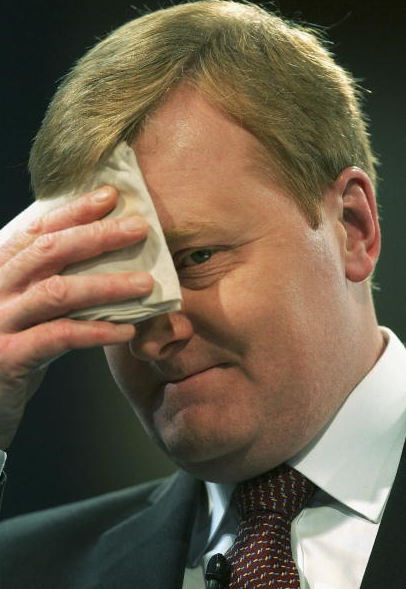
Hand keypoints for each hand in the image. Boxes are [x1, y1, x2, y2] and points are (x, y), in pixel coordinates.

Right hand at [0, 186, 152, 448]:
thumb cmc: (9, 348)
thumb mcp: (25, 310)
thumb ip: (50, 284)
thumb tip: (106, 264)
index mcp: (0, 271)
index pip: (36, 231)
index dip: (73, 211)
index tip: (110, 197)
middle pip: (48, 252)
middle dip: (97, 236)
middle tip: (138, 228)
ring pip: (57, 292)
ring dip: (106, 285)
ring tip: (145, 283)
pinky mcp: (8, 357)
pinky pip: (59, 337)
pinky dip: (96, 331)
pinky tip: (126, 330)